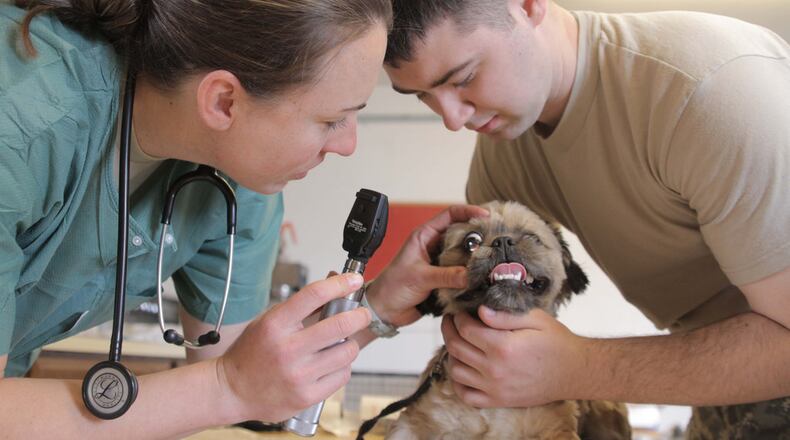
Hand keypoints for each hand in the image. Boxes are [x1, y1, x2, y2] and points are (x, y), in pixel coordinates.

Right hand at [217, 273, 370, 421]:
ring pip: (346, 351)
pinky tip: (331, 365)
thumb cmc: (251, 354)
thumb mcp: (268, 322)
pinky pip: (342, 376)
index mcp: (275, 325)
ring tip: (341, 343)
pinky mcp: (306, 396)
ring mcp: (298, 375)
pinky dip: (342, 367)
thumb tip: (334, 285)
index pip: (314, 295)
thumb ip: (300, 308)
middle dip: (359, 316)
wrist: (231, 391)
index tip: (354, 280)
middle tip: (362, 314)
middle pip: (339, 325)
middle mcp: (287, 349)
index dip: (339, 284)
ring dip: (350, 344)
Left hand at [365, 205, 489, 326]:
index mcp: (425, 236)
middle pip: (463, 235)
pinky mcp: (445, 280)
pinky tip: (483, 279)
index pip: (450, 215)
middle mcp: (435, 247)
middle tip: (496, 242)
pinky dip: (473, 276)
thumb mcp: (420, 278)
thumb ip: (446, 276)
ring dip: (477, 259)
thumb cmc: (391, 287)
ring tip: (493, 262)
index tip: (486, 216)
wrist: (384, 311)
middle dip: (480, 237)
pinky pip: (463, 274)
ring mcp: (441, 263)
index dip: (469, 212)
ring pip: (465, 256)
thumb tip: (472, 274)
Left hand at [442, 306, 587, 407]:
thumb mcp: (535, 319)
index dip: (458, 318)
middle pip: (456, 347)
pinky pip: (467, 395)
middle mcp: (494, 369)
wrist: (574, 372)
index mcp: (502, 346)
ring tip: (457, 342)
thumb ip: (505, 315)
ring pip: (456, 370)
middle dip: (448, 330)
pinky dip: (458, 383)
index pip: (465, 329)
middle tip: (450, 322)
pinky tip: (463, 369)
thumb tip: (480, 311)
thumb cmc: (556, 342)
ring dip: (451, 354)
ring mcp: (494, 388)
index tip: (459, 312)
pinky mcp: (498, 400)